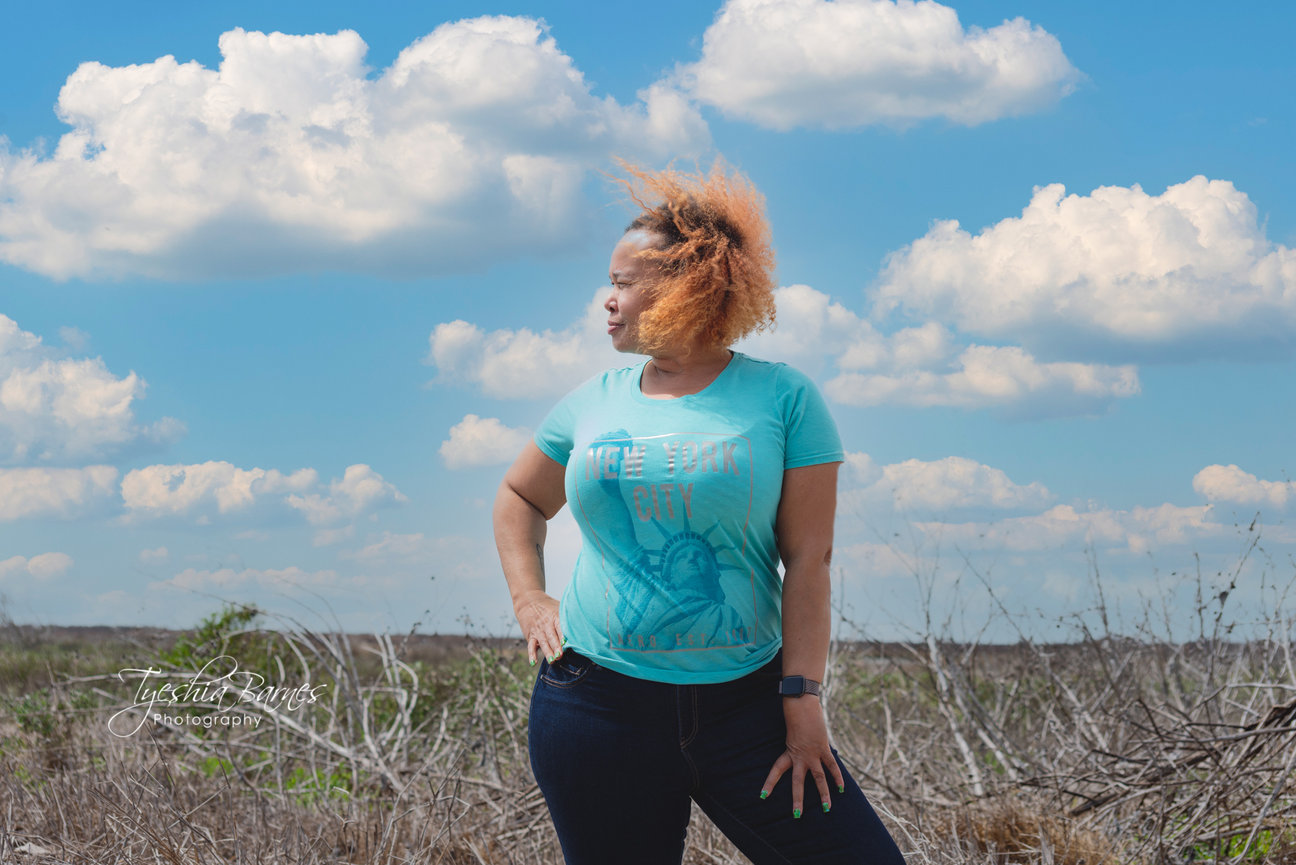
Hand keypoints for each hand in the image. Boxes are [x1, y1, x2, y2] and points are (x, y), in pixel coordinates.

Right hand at [514, 590, 562, 665]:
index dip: (563, 635)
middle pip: (552, 637)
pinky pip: (531, 646)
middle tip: (560, 655)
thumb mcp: (559, 607)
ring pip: (543, 643)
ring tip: (552, 660)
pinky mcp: (531, 636)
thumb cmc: (548, 606)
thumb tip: (585, 624)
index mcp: (555, 616)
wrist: (528, 601)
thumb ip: (569, 616)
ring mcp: (538, 631)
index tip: (566, 642)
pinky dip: (532, 654)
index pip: (560, 626)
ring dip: (547, 652)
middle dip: (556, 647)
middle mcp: (546, 624)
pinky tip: (534, 662)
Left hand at [760, 697, 844, 817]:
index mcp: (789, 752)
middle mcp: (800, 756)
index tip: (762, 796)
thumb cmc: (795, 715)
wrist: (802, 705)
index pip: (776, 770)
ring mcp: (813, 754)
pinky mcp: (824, 749)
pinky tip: (841, 790)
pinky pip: (832, 766)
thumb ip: (795, 741)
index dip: (770, 783)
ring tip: (827, 809)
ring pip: (818, 779)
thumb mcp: (791, 731)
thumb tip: (799, 743)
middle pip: (798, 782)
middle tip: (796, 815)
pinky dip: (837, 778)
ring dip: (823, 794)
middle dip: (797, 799)